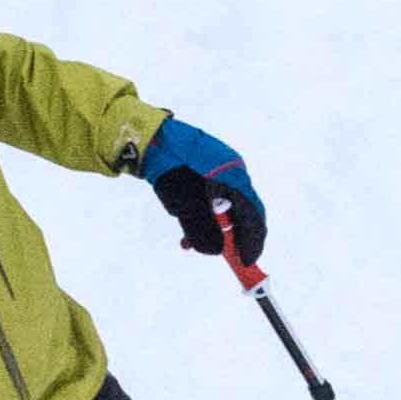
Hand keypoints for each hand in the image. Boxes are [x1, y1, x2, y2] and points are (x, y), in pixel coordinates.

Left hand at [139, 115, 264, 266]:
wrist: (147, 137)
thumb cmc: (169, 168)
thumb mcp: (185, 205)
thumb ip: (203, 231)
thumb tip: (215, 251)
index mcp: (235, 178)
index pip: (253, 216)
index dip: (252, 242)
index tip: (245, 262)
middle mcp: (233, 173)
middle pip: (241, 212)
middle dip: (231, 236)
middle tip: (222, 255)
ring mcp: (219, 170)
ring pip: (224, 206)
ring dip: (211, 228)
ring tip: (189, 243)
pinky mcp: (203, 169)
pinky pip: (211, 197)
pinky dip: (202, 214)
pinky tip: (185, 225)